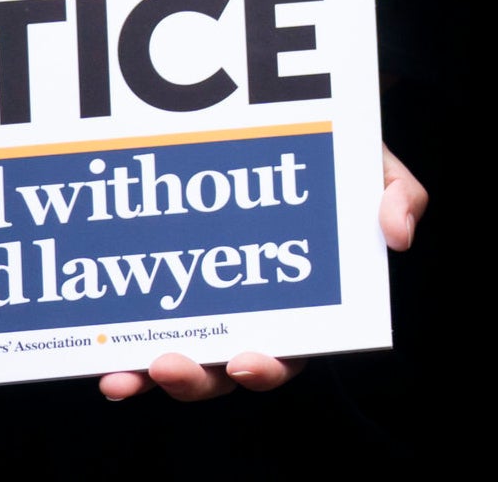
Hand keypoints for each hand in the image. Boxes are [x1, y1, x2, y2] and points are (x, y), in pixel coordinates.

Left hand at [96, 145, 426, 404]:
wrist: (285, 118)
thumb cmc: (334, 157)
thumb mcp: (374, 167)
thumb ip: (398, 195)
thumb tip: (398, 235)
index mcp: (301, 305)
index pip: (286, 353)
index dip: (266, 368)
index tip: (244, 357)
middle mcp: (246, 318)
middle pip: (221, 372)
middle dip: (194, 380)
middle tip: (170, 362)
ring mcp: (198, 309)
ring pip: (173, 362)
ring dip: (147, 376)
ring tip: (125, 374)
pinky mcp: (155, 290)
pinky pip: (132, 330)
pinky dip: (115, 350)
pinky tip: (98, 353)